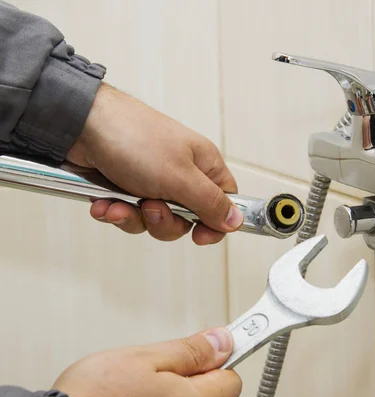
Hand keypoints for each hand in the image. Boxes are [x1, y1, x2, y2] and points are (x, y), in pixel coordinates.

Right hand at [52, 327, 241, 396]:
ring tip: (142, 389)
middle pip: (214, 395)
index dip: (216, 360)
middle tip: (162, 371)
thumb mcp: (144, 357)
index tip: (206, 349)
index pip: (232, 379)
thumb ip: (189, 350)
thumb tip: (223, 340)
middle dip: (195, 378)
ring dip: (177, 393)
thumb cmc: (96, 395)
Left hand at [67, 84, 241, 244]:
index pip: (224, 204)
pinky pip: (129, 214)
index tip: (198, 235)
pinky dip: (115, 212)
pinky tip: (105, 203)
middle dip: (164, 222)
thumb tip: (236, 221)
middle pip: (186, 220)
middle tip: (151, 206)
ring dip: (135, 218)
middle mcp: (181, 174)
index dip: (214, 224)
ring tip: (120, 204)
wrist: (81, 124)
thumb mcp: (180, 177)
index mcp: (203, 166)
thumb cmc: (133, 137)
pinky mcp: (127, 187)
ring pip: (154, 221)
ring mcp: (153, 181)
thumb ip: (211, 204)